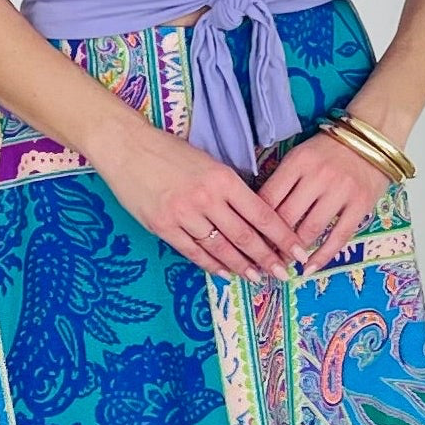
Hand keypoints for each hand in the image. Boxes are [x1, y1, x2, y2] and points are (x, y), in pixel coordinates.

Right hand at [93, 122, 308, 282]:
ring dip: (242, 266)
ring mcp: (184, 214)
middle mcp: (207, 198)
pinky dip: (211, 265)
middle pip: (245, 236)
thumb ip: (228, 186)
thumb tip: (253, 213)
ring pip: (222, 249)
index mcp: (222, 177)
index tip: (298, 251)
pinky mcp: (164, 226)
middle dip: (268, 258)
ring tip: (258, 278)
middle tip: (284, 274)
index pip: (261, 213)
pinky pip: (194, 252)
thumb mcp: (206, 161)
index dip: (282, 236)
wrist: (127, 147)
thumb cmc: (168, 150)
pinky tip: (225, 273)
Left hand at [256, 129, 395, 274]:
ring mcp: (341, 191)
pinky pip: (338, 237)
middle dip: (272, 242)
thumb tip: (260, 213)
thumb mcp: (301, 155)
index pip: (269, 197)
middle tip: (264, 258)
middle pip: (287, 217)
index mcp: (298, 161)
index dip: (256, 222)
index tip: (250, 238)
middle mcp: (318, 176)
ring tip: (284, 264)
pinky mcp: (360, 205)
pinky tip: (309, 269)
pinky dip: (322, 257)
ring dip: (294, 252)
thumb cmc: (329, 149)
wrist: (371, 138)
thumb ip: (283, 180)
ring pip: (310, 230)